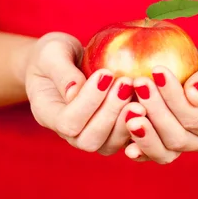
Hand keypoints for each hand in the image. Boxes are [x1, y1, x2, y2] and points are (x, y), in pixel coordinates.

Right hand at [24, 32, 140, 154]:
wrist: (58, 63)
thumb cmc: (51, 55)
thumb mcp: (51, 53)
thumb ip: (61, 71)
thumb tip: (75, 90)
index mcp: (48, 114)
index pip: (68, 122)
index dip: (88, 102)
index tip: (105, 74)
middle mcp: (67, 132)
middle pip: (89, 140)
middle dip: (110, 114)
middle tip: (126, 84)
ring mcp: (88, 134)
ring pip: (108, 145)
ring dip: (125, 121)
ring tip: (139, 94)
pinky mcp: (108, 131)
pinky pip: (124, 139)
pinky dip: (138, 125)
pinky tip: (150, 102)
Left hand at [123, 38, 197, 163]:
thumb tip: (194, 95)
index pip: (195, 117)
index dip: (174, 97)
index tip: (156, 71)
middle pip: (176, 137)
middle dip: (155, 111)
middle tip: (138, 84)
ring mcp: (186, 147)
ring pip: (163, 151)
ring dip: (144, 133)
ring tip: (127, 111)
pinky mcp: (167, 144)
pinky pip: (152, 151)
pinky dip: (137, 146)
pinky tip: (122, 133)